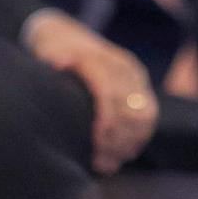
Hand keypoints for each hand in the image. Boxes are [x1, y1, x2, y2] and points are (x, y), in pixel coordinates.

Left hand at [25, 10, 156, 173]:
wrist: (64, 34)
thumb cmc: (53, 51)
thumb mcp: (48, 51)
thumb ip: (56, 58)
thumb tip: (58, 63)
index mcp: (102, 59)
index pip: (111, 93)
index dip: (106, 120)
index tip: (96, 141)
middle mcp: (124, 67)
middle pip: (130, 109)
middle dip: (117, 140)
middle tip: (99, 163)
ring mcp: (135, 77)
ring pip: (144, 116)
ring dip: (128, 143)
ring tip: (108, 164)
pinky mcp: (140, 88)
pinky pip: (149, 117)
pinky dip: (138, 138)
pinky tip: (122, 155)